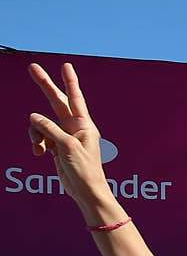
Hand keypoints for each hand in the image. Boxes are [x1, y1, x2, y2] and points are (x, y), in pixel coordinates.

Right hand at [26, 63, 114, 211]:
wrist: (85, 190)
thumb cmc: (84, 169)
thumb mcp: (67, 147)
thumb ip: (50, 129)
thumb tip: (33, 117)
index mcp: (84, 125)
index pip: (75, 98)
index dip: (70, 81)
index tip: (66, 65)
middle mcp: (74, 127)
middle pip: (56, 101)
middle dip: (44, 85)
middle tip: (32, 67)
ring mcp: (64, 136)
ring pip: (42, 124)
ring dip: (36, 134)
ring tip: (41, 148)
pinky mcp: (56, 146)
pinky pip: (40, 137)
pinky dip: (37, 143)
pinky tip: (40, 154)